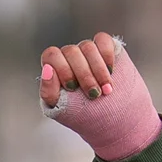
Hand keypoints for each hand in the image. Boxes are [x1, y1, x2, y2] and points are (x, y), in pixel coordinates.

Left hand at [39, 32, 161, 161]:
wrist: (114, 121)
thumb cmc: (86, 117)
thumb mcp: (62, 110)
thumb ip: (49, 91)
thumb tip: (47, 69)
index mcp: (56, 69)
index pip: (52, 55)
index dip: (62, 69)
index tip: (73, 88)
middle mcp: (71, 58)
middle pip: (71, 51)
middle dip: (84, 74)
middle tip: (94, 94)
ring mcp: (88, 53)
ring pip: (87, 46)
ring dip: (98, 70)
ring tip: (106, 90)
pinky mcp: (106, 50)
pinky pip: (102, 40)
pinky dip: (106, 54)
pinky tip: (111, 71)